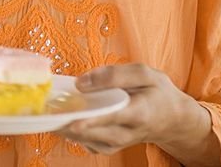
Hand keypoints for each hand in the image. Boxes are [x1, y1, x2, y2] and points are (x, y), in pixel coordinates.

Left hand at [57, 64, 217, 164]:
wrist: (172, 120)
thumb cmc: (158, 93)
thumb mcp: (146, 74)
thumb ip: (114, 75)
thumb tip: (82, 82)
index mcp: (139, 113)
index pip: (113, 118)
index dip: (93, 120)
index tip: (74, 120)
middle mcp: (127, 133)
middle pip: (95, 133)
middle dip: (69, 122)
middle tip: (48, 111)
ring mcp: (117, 143)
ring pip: (86, 140)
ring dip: (64, 127)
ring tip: (48, 112)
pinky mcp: (108, 146)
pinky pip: (84, 141)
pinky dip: (69, 130)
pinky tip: (59, 116)